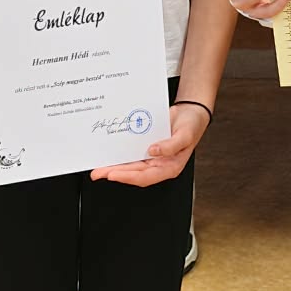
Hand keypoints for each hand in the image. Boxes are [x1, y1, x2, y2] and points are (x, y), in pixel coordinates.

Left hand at [90, 100, 208, 186]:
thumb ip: (171, 146)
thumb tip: (153, 151)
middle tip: (98, 173)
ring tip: (98, 168)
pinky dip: (120, 155)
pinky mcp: (146, 148)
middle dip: (115, 174)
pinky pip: (131, 153)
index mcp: (169, 167)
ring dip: (114, 167)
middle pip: (134, 173)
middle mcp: (158, 164)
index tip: (114, 174)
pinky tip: (109, 154)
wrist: (190, 112)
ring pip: (130, 165)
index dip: (128, 177)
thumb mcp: (185, 135)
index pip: (145, 176)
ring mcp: (151, 157)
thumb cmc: (192, 126)